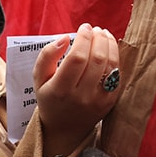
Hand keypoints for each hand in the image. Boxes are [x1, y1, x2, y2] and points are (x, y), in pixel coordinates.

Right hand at [33, 23, 120, 156]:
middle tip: (95, 29)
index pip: (77, 58)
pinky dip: (115, 58)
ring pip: (110, 66)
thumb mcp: (39, 79)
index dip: (83, 38)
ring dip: (109, 45)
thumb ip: (47, 56)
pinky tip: (109, 48)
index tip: (84, 27)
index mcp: (60, 89)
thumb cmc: (50, 98)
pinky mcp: (110, 102)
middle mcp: (81, 96)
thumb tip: (64, 37)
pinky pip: (117, 76)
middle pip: (96, 60)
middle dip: (98, 38)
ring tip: (103, 34)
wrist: (64, 129)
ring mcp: (98, 100)